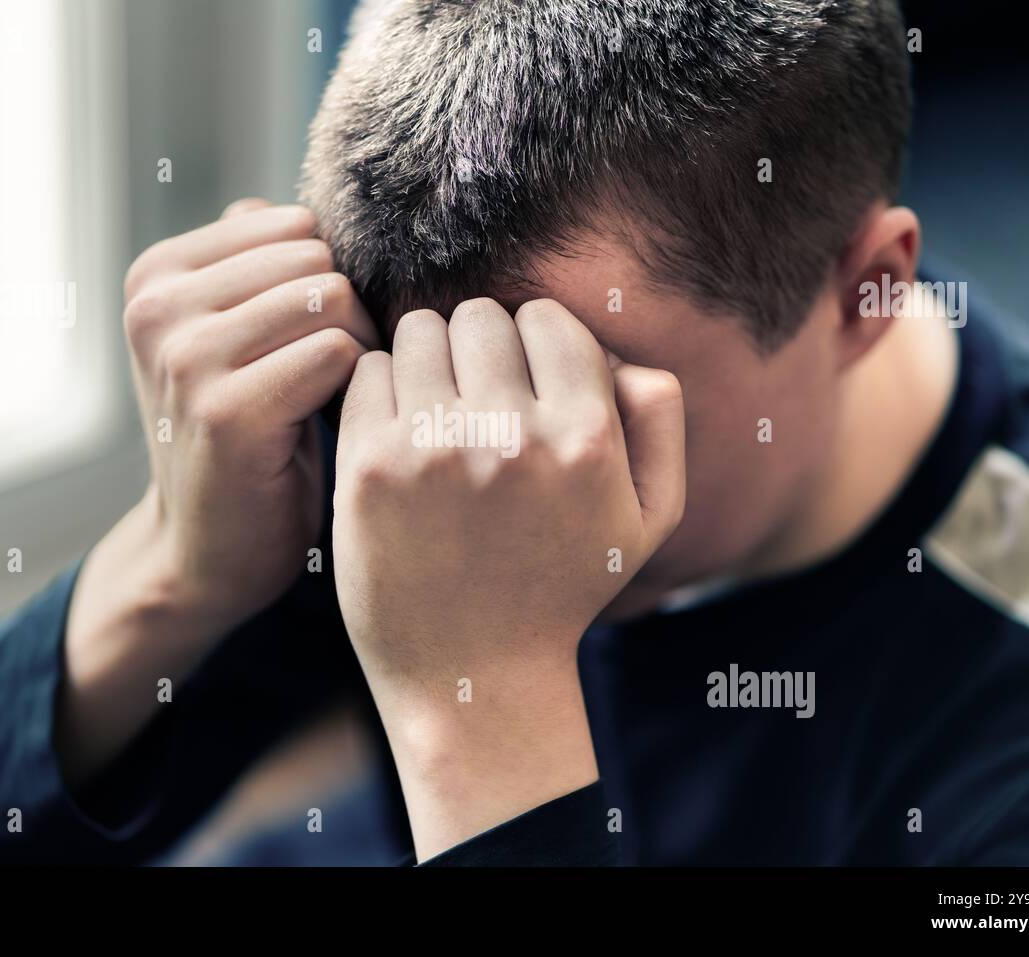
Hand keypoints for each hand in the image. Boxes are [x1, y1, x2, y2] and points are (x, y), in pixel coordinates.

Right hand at [59, 200, 377, 782]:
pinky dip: (359, 389)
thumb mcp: (236, 340)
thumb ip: (258, 267)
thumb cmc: (248, 440)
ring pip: (332, 299)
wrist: (207, 553)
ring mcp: (185, 356)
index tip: (321, 341)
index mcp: (158, 274)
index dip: (332, 282)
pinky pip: (337, 354)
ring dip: (362, 352)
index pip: (295, 225)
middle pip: (317, 259)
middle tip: (342, 378)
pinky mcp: (226, 411)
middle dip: (352, 315)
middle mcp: (159, 305)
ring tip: (342, 400)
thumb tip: (311, 205)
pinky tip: (341, 426)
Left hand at [333, 297, 684, 858]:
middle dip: (481, 346)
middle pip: (482, 316)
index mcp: (586, 440)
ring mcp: (435, 449)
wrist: (474, 677)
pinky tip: (399, 433)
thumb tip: (622, 352)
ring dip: (430, 359)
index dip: (535, 342)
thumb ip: (659, 421)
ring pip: (422, 331)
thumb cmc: (563, 590)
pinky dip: (382, 389)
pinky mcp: (370, 467)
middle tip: (476, 396)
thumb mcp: (649, 519)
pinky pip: (369, 371)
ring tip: (436, 411)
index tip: (522, 382)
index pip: (549, 320)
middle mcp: (512, 436)